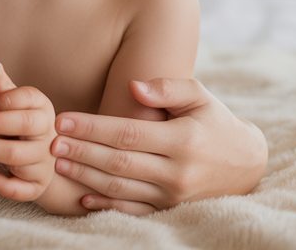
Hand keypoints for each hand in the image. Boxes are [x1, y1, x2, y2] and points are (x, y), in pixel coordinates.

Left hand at [0, 59, 56, 201]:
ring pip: (17, 158)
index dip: (5, 99)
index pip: (29, 97)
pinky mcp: (36, 187)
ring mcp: (44, 162)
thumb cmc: (16, 124)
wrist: (38, 162)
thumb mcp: (11, 102)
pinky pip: (16, 188)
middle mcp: (48, 134)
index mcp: (42, 108)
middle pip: (25, 126)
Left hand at [51, 78, 267, 213]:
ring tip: (58, 164)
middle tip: (50, 143)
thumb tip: (133, 85)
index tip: (62, 120)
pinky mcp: (170, 210)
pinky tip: (83, 197)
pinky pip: (132, 211)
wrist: (245, 164)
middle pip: (119, 162)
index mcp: (183, 140)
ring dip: (86, 177)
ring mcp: (173, 196)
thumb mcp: (200, 97)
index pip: (128, 133)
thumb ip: (168, 87)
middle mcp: (177, 172)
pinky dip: (106, 206)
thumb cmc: (215, 122)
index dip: (92, 128)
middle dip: (81, 153)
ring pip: (121, 188)